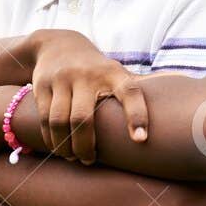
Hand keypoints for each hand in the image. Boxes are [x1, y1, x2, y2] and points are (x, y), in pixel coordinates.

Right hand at [30, 29, 148, 163]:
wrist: (57, 44)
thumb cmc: (96, 69)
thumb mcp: (115, 72)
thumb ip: (131, 94)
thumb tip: (162, 124)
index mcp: (113, 73)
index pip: (130, 92)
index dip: (137, 116)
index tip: (141, 140)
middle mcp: (87, 75)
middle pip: (83, 119)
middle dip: (85, 147)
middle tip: (89, 160)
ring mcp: (63, 79)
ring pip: (59, 122)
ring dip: (65, 146)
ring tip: (73, 157)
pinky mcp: (42, 85)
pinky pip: (45, 119)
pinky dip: (51, 139)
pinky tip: (58, 147)